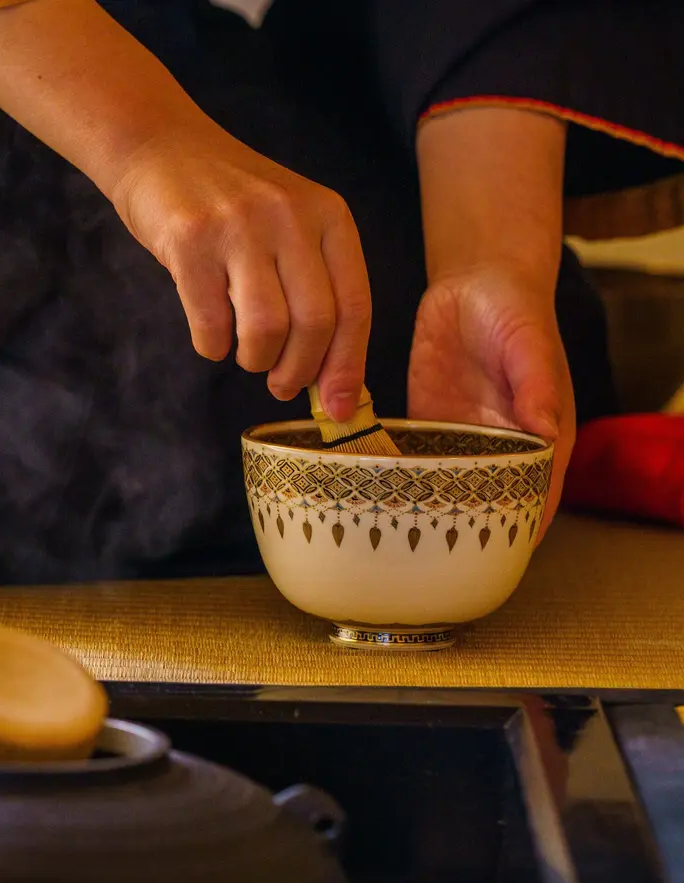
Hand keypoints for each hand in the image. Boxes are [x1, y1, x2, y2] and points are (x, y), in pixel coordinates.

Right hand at [0, 0, 370, 419]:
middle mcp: (290, 217)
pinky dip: (211, 346)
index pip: (354, 305)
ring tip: (244, 355)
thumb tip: (333, 378)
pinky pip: (211, 322)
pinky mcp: (189, 240)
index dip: (348, 366)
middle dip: (299, 372)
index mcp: (327, 215)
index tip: (339, 408)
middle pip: (315, 323)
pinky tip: (209, 336)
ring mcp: (238, 226)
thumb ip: (314, 285)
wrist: (159, 146)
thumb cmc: (228, 201)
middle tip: (282, 386)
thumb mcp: (288, 225)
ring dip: (254, 359)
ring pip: (266, 328)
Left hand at [408, 265, 575, 541]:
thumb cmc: (517, 311)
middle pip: (488, 501)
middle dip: (467, 530)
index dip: (521, 528)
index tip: (496, 558)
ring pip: (446, 486)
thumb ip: (537, 387)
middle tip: (433, 559)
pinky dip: (398, 475)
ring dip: (427, 508)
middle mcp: (501, 446)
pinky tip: (374, 495)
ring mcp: (462, 437)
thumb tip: (547, 432)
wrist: (474, 283)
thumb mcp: (529, 344)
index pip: (537, 495)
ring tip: (398, 536)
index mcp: (541, 437)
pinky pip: (413, 458)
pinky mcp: (428, 422)